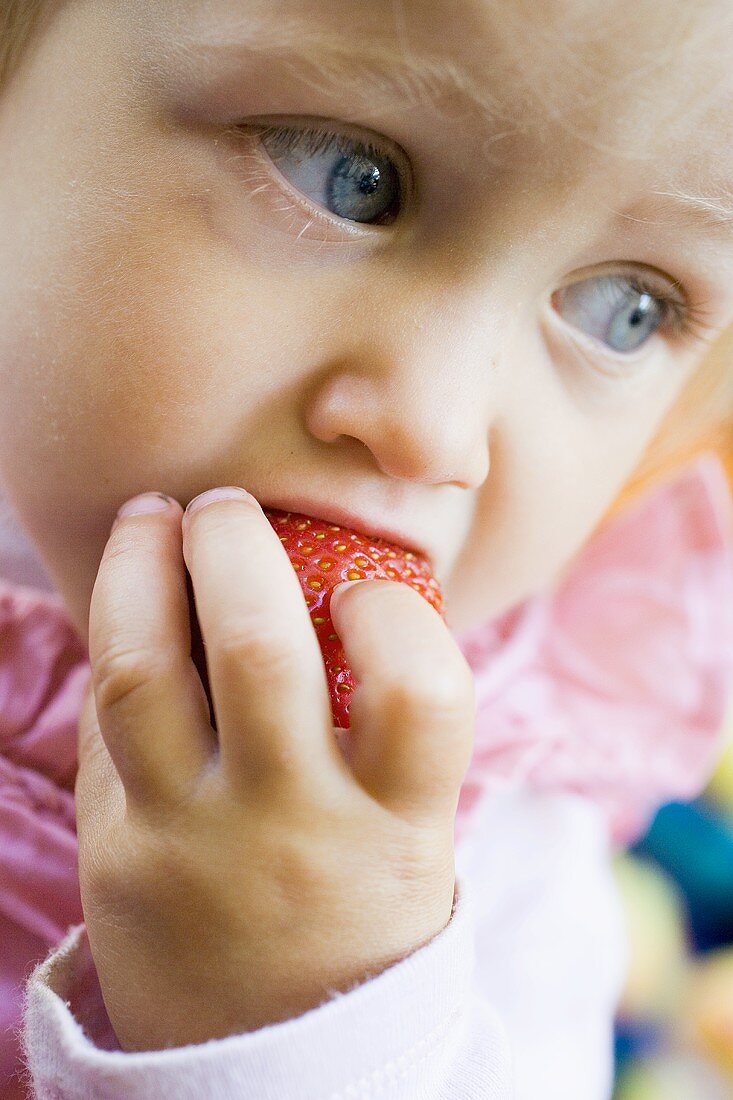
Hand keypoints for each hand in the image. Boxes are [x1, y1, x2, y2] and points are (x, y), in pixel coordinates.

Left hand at [75, 489, 475, 1051]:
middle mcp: (293, 828)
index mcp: (398, 822)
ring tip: (153, 517)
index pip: (421, 691)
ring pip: (141, 672)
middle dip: (232, 545)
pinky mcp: (117, 851)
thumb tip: (344, 578)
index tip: (363, 584)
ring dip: (137, 567)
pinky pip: (102, 721)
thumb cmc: (362, 905)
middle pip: (255, 651)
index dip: (395, 609)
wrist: (281, 1051)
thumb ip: (391, 722)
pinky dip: (118, 641)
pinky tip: (132, 608)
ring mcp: (192, 841)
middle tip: (228, 506)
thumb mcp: (411, 827)